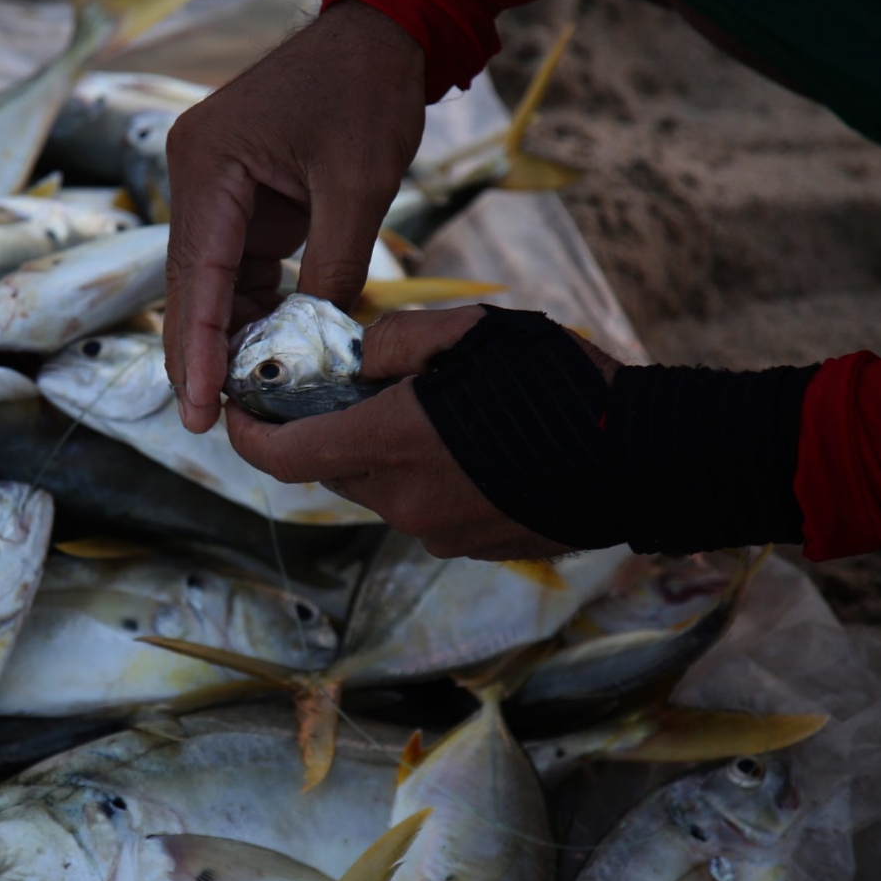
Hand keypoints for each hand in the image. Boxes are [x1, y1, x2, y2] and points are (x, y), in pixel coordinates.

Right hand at [164, 1, 425, 432]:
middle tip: (204, 422)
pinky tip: (265, 352)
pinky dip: (252, 309)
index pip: (198, 274)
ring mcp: (215, 189)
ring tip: (237, 400)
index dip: (199, 347)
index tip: (200, 407)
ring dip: (227, 338)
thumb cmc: (367, 91)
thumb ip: (334, 265)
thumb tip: (320, 341)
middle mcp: (196, 177)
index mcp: (209, 165)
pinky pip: (239, 267)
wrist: (380, 36)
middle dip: (199, 354)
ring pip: (212, 282)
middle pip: (191, 284)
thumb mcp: (360, 185)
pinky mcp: (241, 200)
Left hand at [225, 305, 620, 560]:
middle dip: (322, 434)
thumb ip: (395, 341)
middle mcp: (403, 499)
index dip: (246, 436)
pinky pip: (421, 511)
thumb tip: (352, 359)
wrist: (645, 459)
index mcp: (391, 442)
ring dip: (378, 455)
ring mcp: (437, 533)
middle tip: (342, 390)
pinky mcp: (470, 549)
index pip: (283, 457)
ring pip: (376, 491)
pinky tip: (467, 446)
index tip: (235, 410)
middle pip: (328, 472)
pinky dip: (421, 478)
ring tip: (425, 411)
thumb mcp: (474, 332)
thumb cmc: (561, 385)